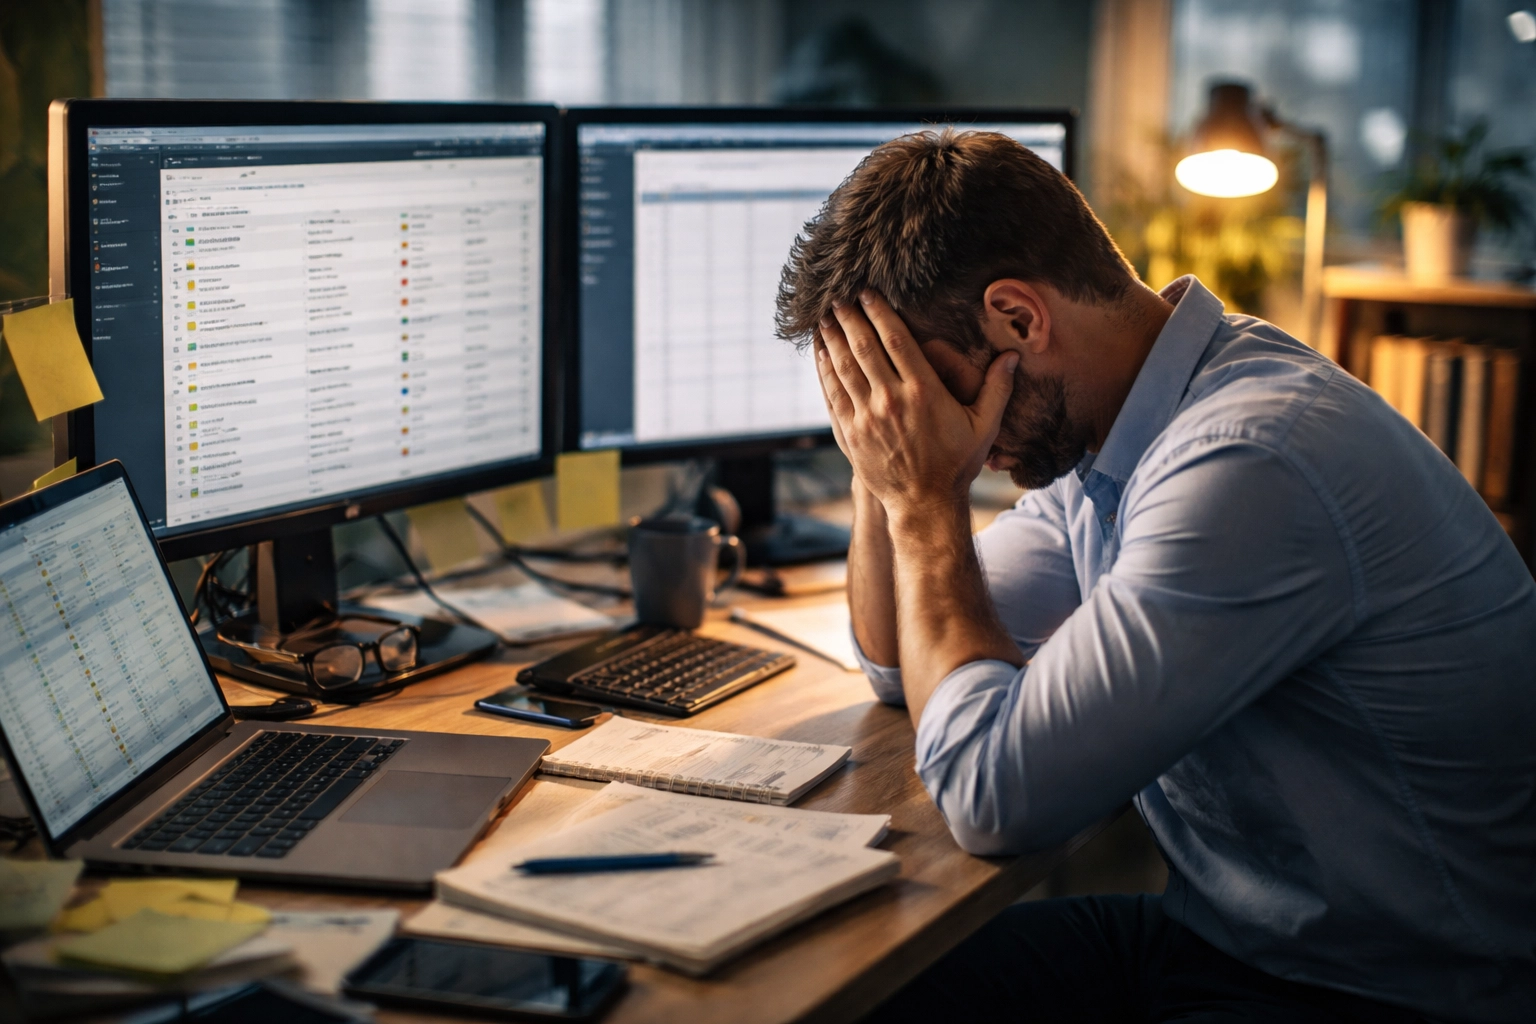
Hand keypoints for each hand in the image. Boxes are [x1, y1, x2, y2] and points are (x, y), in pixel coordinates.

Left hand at [815, 291, 1017, 520]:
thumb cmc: (956, 464)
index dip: (879, 313)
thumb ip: (997, 389)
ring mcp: (866, 418)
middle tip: (839, 297)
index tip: (868, 294)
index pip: (896, 340)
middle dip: (850, 319)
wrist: (924, 504)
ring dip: (832, 339)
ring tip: (825, 317)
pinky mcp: (850, 434)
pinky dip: (824, 371)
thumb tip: (1014, 357)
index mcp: (924, 392)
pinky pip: (833, 394)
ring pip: (844, 368)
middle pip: (864, 348)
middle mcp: (891, 401)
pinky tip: (820, 353)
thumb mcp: (984, 426)